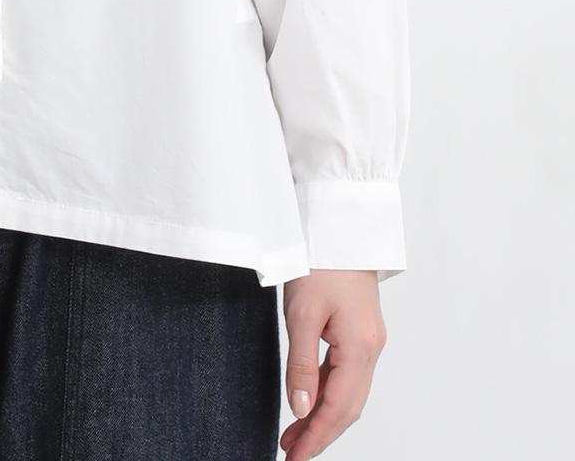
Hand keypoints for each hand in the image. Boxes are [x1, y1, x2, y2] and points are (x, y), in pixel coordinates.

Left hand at [279, 269, 387, 460]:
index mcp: (361, 346)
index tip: (296, 457)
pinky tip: (310, 402)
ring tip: (294, 435)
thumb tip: (300, 408)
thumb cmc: (320, 261)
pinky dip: (328, 393)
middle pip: (348, 406)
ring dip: (324, 416)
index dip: (318, 436)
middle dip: (321, 433)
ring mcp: (369, 341)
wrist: (339, 227)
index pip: (339, 407)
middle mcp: (371, 348)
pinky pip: (347, 374)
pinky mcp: (360, 333)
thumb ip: (301, 363)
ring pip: (349, 393)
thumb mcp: (302, 312)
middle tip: (292, 453)